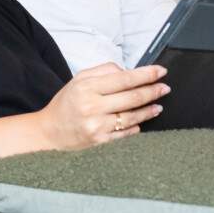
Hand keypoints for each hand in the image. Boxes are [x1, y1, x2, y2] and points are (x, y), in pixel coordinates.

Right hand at [39, 62, 169, 149]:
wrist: (48, 130)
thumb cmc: (66, 103)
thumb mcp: (80, 79)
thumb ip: (104, 71)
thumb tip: (128, 71)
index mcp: (88, 87)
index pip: (125, 78)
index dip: (146, 75)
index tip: (160, 72)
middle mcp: (92, 106)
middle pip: (132, 98)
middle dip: (153, 91)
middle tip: (165, 88)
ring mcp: (96, 125)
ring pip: (131, 117)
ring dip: (149, 111)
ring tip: (158, 106)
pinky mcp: (99, 141)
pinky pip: (124, 133)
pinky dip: (136, 127)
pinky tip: (142, 122)